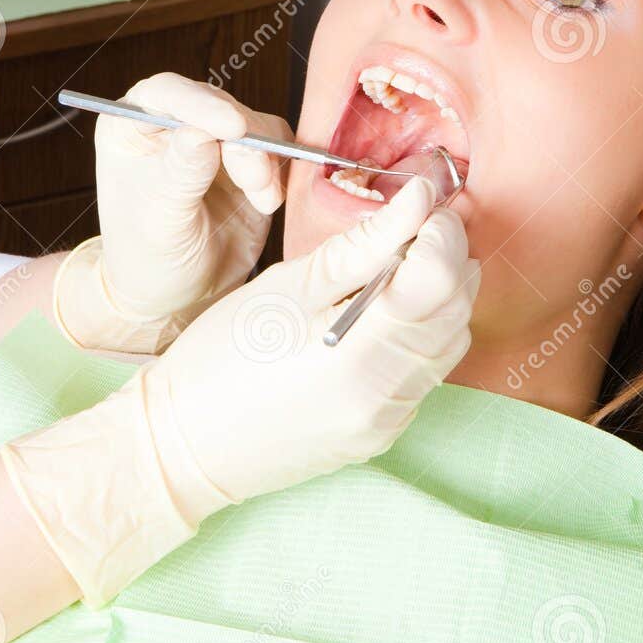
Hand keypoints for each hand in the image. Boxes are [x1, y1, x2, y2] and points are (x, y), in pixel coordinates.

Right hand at [3, 175, 478, 604]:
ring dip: (438, 296)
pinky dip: (420, 334)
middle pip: (458, 309)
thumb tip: (418, 198)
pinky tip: (380, 317)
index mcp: (359, 354)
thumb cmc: (221, 358)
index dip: (442, 230)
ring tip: (390, 270)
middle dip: (446, 257)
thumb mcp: (286, 287)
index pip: (443, 277)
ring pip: (451, 342)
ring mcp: (388, 421)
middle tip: (408, 228)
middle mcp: (386, 396)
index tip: (420, 205)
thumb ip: (362, 244)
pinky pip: (427, 373)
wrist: (184, 444)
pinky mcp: (382, 434)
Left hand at [53, 74, 289, 353]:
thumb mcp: (159, 222)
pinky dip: (279, 174)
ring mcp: (215, 142)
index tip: (232, 127)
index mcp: (132, 127)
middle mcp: (174, 125)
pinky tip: (266, 202)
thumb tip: (201, 132)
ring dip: (265, 160)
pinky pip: (278, 150)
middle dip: (243, 140)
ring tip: (262, 200)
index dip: (200, 104)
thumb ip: (180, 174)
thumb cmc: (148, 261)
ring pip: (255, 125)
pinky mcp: (251, 163)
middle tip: (255, 181)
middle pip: (218, 106)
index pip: (164, 94)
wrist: (178, 297)